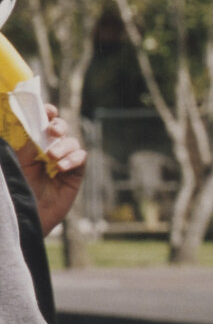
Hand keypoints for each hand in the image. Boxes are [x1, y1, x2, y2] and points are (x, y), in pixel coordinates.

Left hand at [17, 105, 86, 235]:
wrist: (29, 213)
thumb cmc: (20, 188)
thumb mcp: (20, 163)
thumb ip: (29, 144)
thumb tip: (39, 127)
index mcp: (35, 144)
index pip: (44, 124)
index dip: (48, 114)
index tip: (48, 110)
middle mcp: (51, 150)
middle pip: (62, 129)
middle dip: (59, 126)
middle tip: (52, 131)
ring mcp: (64, 162)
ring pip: (72, 143)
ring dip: (64, 146)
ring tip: (52, 157)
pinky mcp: (75, 175)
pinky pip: (81, 158)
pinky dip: (72, 159)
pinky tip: (61, 168)